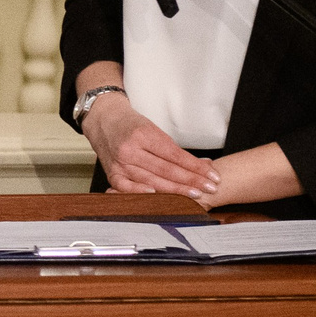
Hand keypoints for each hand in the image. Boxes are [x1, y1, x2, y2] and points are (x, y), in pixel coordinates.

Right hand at [83, 95, 220, 201]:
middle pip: (166, 170)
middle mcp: (130, 150)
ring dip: (176, 190)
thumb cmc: (130, 125)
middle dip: (191, 181)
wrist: (103, 120)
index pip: (175, 156)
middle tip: (210, 188)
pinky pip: (126, 187)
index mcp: (143, 135)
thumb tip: (202, 165)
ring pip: (152, 180)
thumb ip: (174, 150)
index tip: (212, 176)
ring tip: (195, 194)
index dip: (196, 168)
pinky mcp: (111, 173)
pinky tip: (157, 196)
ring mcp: (119, 163)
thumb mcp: (153, 130)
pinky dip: (141, 192)